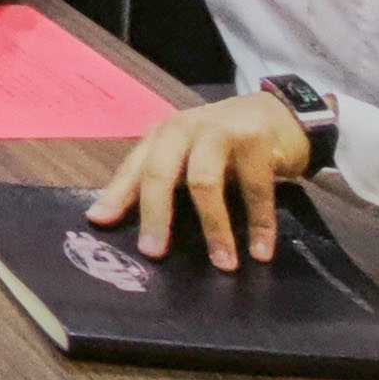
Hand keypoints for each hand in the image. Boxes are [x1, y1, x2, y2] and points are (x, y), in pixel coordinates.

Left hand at [89, 91, 314, 271]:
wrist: (279, 114)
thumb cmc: (225, 143)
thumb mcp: (188, 156)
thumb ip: (160, 179)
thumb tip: (111, 216)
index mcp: (163, 135)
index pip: (134, 168)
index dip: (115, 195)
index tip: (99, 223)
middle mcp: (185, 129)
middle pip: (160, 173)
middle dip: (156, 215)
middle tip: (154, 254)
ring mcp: (220, 132)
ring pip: (205, 184)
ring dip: (214, 229)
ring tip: (224, 265)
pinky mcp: (256, 141)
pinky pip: (256, 190)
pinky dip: (259, 225)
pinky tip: (261, 252)